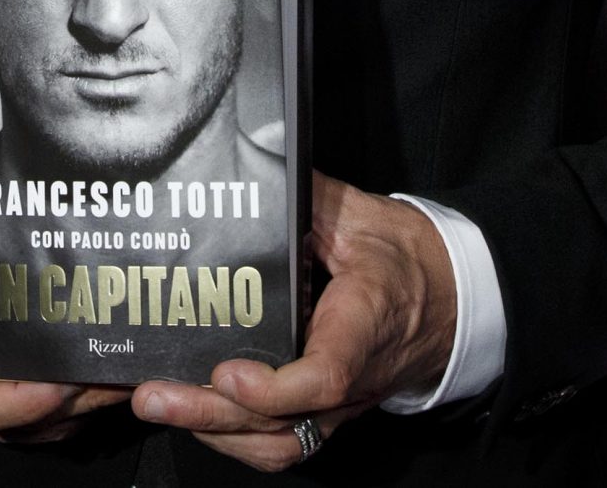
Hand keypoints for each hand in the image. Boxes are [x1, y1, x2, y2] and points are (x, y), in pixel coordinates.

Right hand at [0, 112, 129, 443]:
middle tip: (127, 364)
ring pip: (34, 427)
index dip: (22, 398)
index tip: (61, 378)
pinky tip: (107, 379)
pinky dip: (71, 407)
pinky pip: (34, 422)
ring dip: (84, 405)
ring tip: (133, 370)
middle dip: (77, 396)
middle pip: (21, 418)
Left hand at [132, 173, 457, 471]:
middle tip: (153, 396)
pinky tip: (195, 418)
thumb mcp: (362, 215)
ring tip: (160, 405)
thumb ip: (309, 196)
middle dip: (210, 413)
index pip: (325, 375)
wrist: (453, 300)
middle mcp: (353, 379)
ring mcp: (341, 406)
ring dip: (214, 431)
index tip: (227, 373)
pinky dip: (234, 440)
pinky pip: (282, 445)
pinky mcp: (329, 413)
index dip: (274, 388)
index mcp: (365, 325)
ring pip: (278, 443)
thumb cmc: (408, 259)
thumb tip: (257, 160)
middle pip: (281, 420)